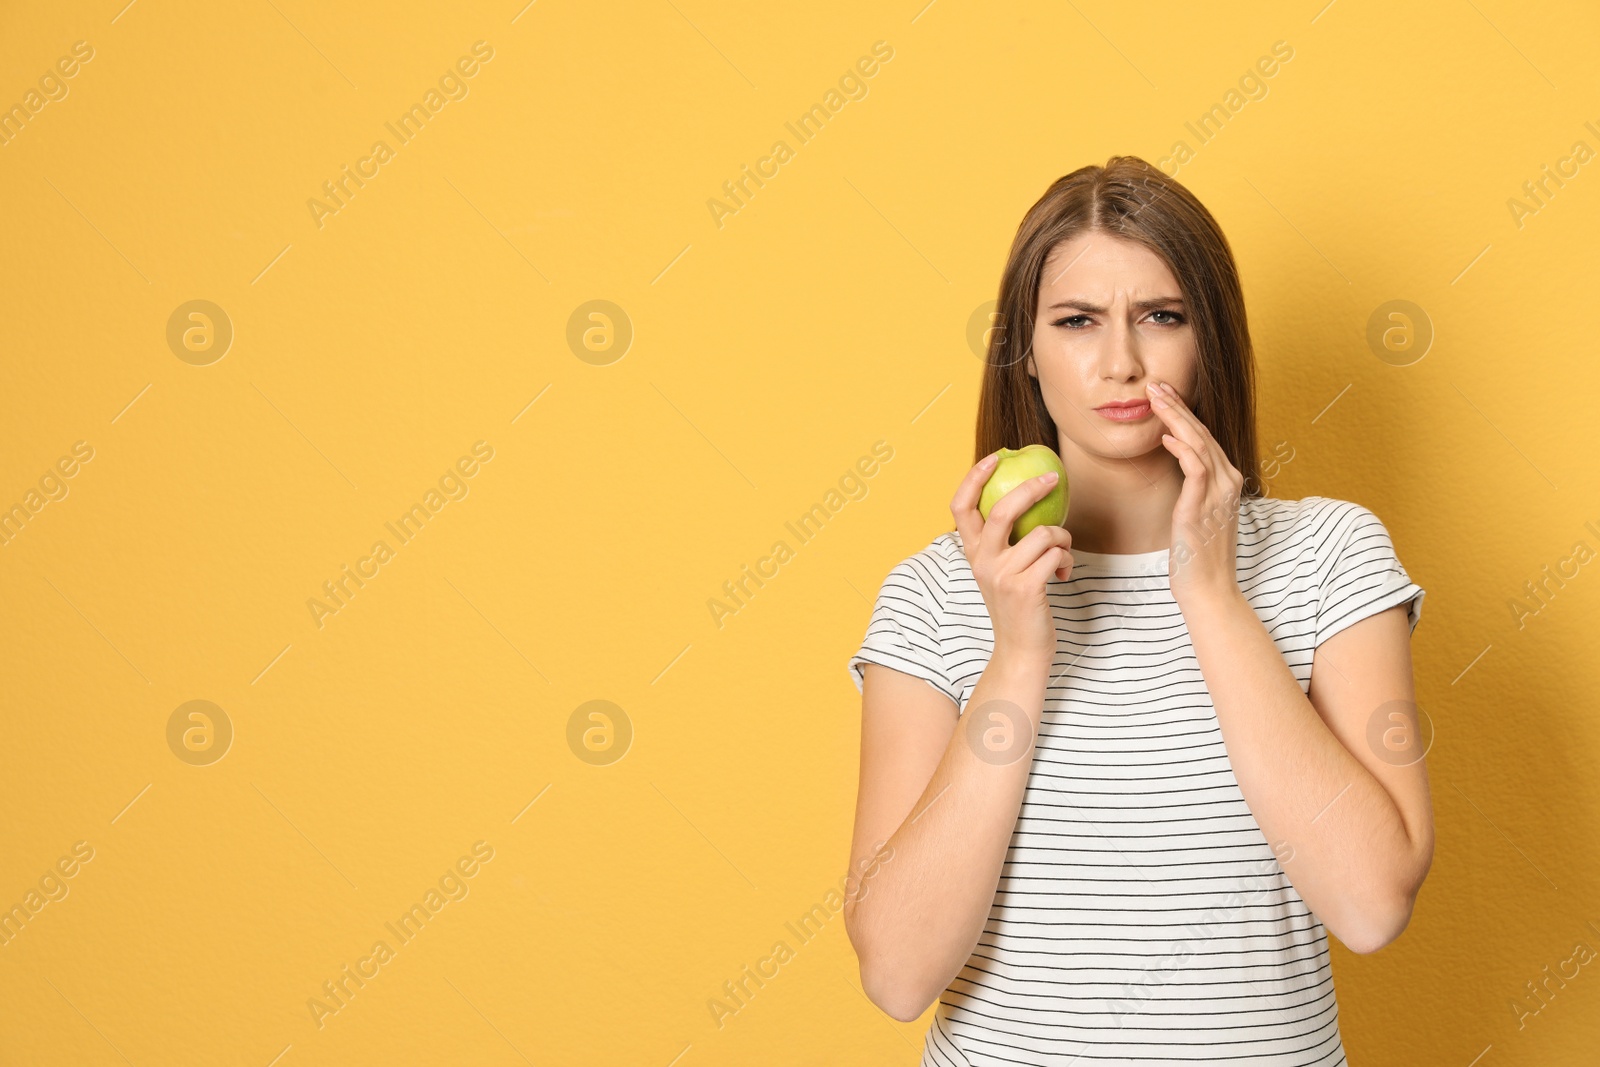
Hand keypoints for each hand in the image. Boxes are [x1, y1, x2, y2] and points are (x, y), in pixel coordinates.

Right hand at [951, 451, 1073, 663]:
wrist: (1021, 650)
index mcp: (972, 553)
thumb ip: (1004, 541)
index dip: (974, 476)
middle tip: (1052, 479)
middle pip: (1003, 508)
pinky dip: (1067, 561)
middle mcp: (982, 561)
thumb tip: (1026, 496)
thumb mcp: (1000, 570)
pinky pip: (1056, 555)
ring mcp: (1003, 575)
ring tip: (1062, 555)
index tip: (996, 458)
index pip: (960, 506)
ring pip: (1043, 533)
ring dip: (1062, 540)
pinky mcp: (1026, 588)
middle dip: (1032, 488)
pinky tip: (1063, 574)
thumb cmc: (1017, 605)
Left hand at [1146, 380, 1244, 608]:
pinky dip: (1182, 448)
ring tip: (1155, 398)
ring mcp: (1218, 494)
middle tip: (1155, 384)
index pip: (1204, 437)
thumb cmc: (1197, 554)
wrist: (1208, 587)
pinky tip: (1165, 437)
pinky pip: (1197, 468)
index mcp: (1226, 481)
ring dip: (1176, 418)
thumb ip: (1195, 484)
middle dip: (1178, 406)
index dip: (1184, 412)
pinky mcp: (1203, 506)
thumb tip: (1178, 456)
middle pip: (1202, 433)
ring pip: (1199, 443)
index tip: (1164, 394)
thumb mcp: (1198, 511)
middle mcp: (1227, 482)